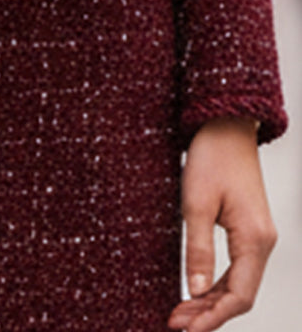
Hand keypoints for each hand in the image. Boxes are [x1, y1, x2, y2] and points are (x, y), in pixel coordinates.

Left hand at [168, 116, 276, 331]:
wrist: (226, 126)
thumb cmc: (211, 159)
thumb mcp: (196, 203)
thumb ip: (198, 249)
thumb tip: (195, 290)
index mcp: (255, 240)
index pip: (240, 296)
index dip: (212, 317)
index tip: (185, 329)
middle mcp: (262, 243)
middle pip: (239, 294)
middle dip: (208, 313)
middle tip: (174, 322)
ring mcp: (258, 237)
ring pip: (238, 283)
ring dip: (210, 299)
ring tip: (179, 312)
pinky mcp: (248, 229)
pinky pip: (236, 267)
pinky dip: (215, 282)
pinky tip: (194, 289)